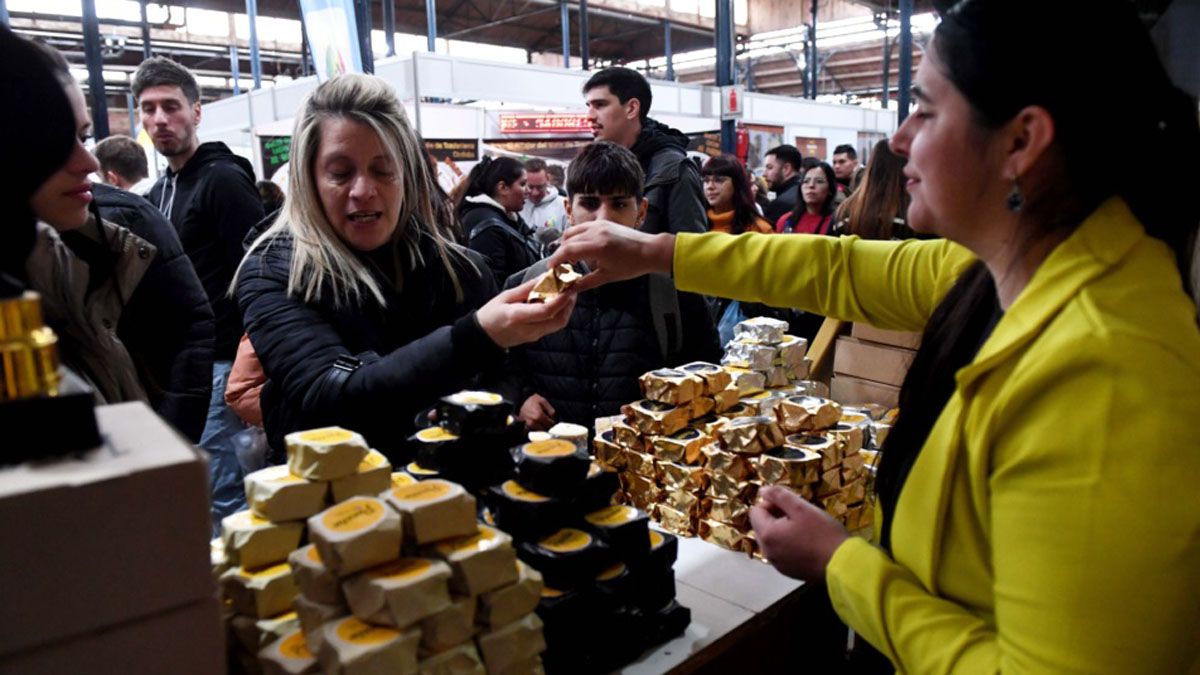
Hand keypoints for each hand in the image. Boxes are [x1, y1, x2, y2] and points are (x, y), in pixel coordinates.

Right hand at [476, 276, 576, 348]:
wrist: (483, 336)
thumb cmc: (491, 314)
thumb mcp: (505, 296)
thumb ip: (527, 288)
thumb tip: (545, 278)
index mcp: (518, 317)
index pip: (546, 311)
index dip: (561, 299)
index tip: (568, 287)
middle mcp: (529, 329)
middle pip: (559, 321)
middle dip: (569, 304)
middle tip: (572, 288)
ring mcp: (533, 336)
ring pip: (558, 324)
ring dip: (566, 309)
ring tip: (567, 293)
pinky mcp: (536, 337)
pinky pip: (552, 326)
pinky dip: (559, 313)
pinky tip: (557, 302)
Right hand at [519, 394, 555, 430]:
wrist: (520, 400)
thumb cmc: (532, 399)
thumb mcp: (543, 401)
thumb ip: (551, 410)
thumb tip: (553, 419)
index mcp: (539, 416)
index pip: (550, 424)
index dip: (553, 422)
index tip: (552, 420)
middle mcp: (533, 422)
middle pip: (545, 430)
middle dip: (547, 426)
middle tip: (547, 421)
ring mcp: (528, 425)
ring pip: (539, 431)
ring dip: (542, 428)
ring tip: (542, 422)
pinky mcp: (524, 426)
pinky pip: (532, 431)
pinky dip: (535, 429)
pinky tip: (536, 424)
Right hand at [547, 220, 675, 292]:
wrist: (650, 250)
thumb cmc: (632, 265)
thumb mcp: (607, 277)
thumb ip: (586, 282)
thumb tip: (570, 289)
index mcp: (597, 246)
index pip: (567, 250)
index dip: (555, 260)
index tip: (552, 269)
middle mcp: (595, 232)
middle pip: (566, 240)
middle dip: (559, 253)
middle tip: (560, 266)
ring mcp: (599, 225)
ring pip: (572, 231)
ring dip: (566, 243)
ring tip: (570, 258)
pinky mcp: (603, 222)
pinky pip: (582, 227)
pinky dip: (576, 236)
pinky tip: (581, 248)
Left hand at [749, 485, 849, 581]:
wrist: (843, 565)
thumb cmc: (823, 534)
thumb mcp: (801, 508)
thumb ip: (779, 496)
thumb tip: (763, 491)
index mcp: (767, 535)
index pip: (756, 511)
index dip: (771, 503)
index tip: (791, 504)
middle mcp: (767, 551)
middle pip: (762, 525)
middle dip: (776, 516)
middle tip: (799, 515)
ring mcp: (777, 563)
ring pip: (772, 539)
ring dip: (783, 530)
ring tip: (805, 528)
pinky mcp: (788, 571)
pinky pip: (781, 551)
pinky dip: (789, 544)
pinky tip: (808, 543)